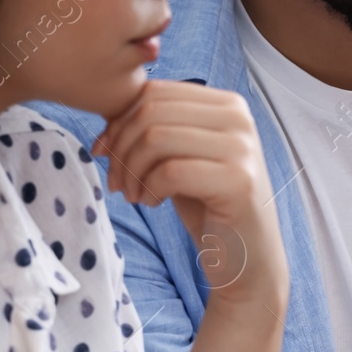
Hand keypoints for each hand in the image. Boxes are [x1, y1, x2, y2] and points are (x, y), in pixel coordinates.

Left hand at [93, 80, 285, 310]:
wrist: (247, 259)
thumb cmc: (209, 207)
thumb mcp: (180, 158)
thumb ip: (153, 130)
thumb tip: (104, 122)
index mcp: (227, 104)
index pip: (155, 92)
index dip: (119, 122)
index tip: (106, 155)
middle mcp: (239, 119)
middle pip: (151, 113)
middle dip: (121, 148)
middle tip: (117, 182)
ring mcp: (242, 149)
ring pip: (156, 139)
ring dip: (132, 171)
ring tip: (134, 195)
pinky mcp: (237, 182)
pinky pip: (170, 172)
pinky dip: (149, 189)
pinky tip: (152, 203)